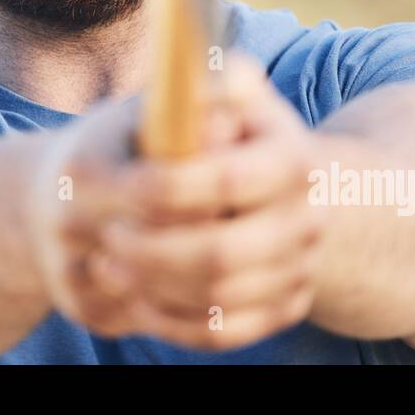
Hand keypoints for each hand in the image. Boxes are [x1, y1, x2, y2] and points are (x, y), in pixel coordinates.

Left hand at [24, 54, 326, 350]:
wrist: (238, 185)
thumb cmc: (198, 134)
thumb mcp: (195, 98)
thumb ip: (193, 90)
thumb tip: (202, 83)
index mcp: (292, 157)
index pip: (231, 180)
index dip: (172, 188)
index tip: (125, 187)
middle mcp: (308, 218)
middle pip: (223, 254)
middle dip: (152, 249)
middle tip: (106, 235)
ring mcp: (299, 268)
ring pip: (217, 298)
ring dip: (152, 284)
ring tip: (105, 260)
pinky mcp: (281, 308)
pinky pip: (220, 331)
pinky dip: (169, 319)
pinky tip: (132, 291)